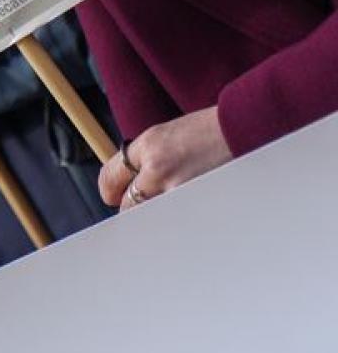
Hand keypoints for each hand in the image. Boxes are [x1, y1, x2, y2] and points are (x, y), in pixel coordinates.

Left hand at [100, 107, 231, 211]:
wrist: (244, 130)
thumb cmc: (211, 131)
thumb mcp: (170, 134)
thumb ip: (148, 157)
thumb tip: (131, 180)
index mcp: (149, 144)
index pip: (112, 175)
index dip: (109, 190)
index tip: (111, 195)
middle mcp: (157, 167)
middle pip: (128, 204)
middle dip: (132, 208)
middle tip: (141, 207)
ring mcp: (177, 190)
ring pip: (150, 217)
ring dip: (155, 216)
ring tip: (169, 208)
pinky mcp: (195, 205)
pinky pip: (173, 221)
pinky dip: (174, 222)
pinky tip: (183, 214)